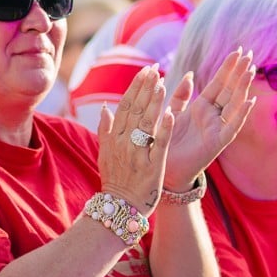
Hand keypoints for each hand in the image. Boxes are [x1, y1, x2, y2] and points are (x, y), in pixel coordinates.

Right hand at [96, 65, 175, 214]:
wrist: (119, 208)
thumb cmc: (115, 180)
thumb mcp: (104, 154)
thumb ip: (105, 130)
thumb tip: (105, 107)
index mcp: (115, 138)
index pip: (126, 105)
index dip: (136, 86)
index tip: (146, 70)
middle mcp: (125, 143)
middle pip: (136, 109)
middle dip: (146, 87)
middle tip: (155, 68)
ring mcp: (138, 155)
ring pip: (147, 123)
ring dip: (154, 102)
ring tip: (162, 83)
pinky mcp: (153, 167)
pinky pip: (160, 145)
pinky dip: (165, 129)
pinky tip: (172, 114)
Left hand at [163, 49, 255, 190]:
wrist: (163, 168)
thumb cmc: (167, 142)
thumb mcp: (172, 112)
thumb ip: (181, 95)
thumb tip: (191, 75)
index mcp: (202, 107)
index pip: (219, 83)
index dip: (228, 67)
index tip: (238, 50)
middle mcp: (213, 116)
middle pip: (230, 90)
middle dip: (239, 72)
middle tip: (249, 53)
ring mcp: (217, 128)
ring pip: (234, 104)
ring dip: (243, 88)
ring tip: (250, 70)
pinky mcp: (217, 143)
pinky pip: (232, 127)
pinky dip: (241, 115)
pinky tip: (250, 101)